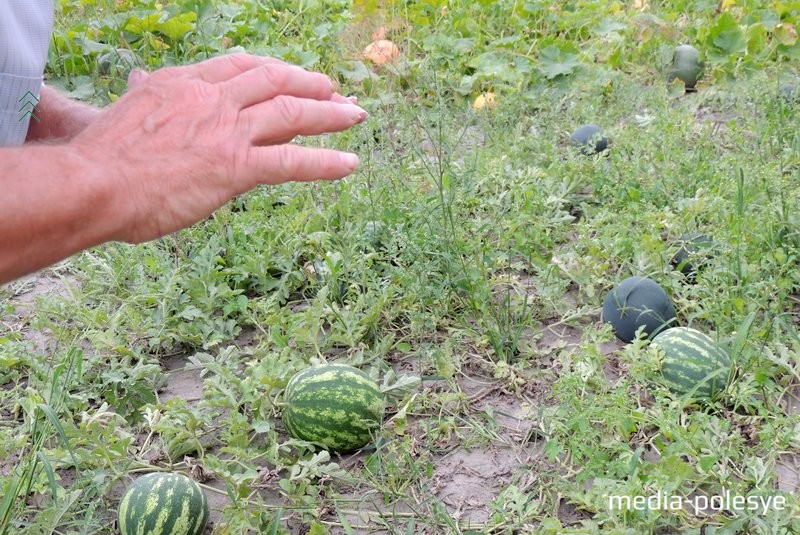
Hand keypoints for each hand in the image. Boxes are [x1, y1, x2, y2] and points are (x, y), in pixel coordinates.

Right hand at [72, 53, 365, 243]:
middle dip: (311, 85)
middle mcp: (212, 98)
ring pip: (292, 114)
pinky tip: (350, 164)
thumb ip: (146, 96)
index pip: (241, 66)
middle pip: (275, 81)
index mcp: (185, 82)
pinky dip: (325, 162)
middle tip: (337, 92)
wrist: (93, 184)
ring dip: (330, 114)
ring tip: (356, 116)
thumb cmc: (102, 157)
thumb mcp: (126, 112)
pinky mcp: (235, 167)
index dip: (275, 69)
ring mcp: (227, 131)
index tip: (293, 76)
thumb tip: (140, 81)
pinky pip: (292, 162)